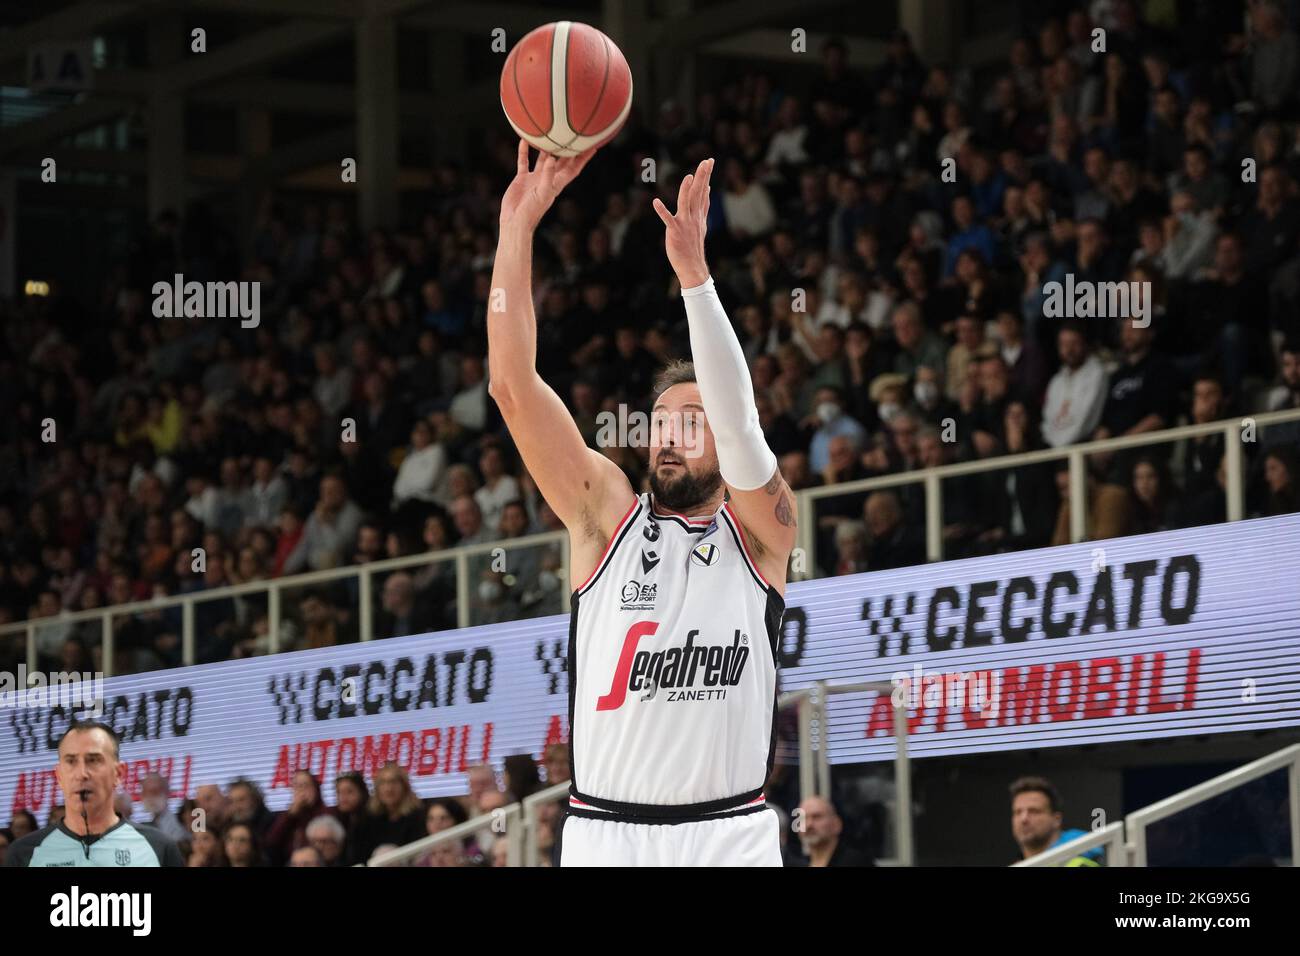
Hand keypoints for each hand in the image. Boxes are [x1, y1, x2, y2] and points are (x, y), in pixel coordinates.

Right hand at [499, 140, 595, 232]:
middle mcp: (548, 179)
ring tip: (549, 132)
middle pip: (561, 161)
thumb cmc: (531, 211)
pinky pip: (524, 162)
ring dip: (546, 147)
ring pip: (543, 159)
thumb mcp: (542, 193)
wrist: (515, 221)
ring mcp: (535, 178)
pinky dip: (524, 152)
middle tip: (574, 133)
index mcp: (557, 184)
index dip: (584, 158)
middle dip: (568, 149)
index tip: (593, 146)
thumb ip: (548, 176)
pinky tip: (524, 140)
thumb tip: (552, 158)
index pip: (574, 168)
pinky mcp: (523, 179)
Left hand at [652, 158, 713, 287]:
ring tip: (689, 176)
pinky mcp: (675, 232)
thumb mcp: (701, 223)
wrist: (692, 266)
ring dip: (687, 190)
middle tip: (707, 161)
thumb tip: (708, 190)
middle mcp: (694, 216)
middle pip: (698, 193)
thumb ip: (704, 206)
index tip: (710, 161)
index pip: (703, 191)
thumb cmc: (694, 244)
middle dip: (702, 176)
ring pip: (686, 203)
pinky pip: (668, 219)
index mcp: (699, 214)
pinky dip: (661, 211)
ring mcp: (684, 224)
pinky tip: (655, 202)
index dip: (706, 176)